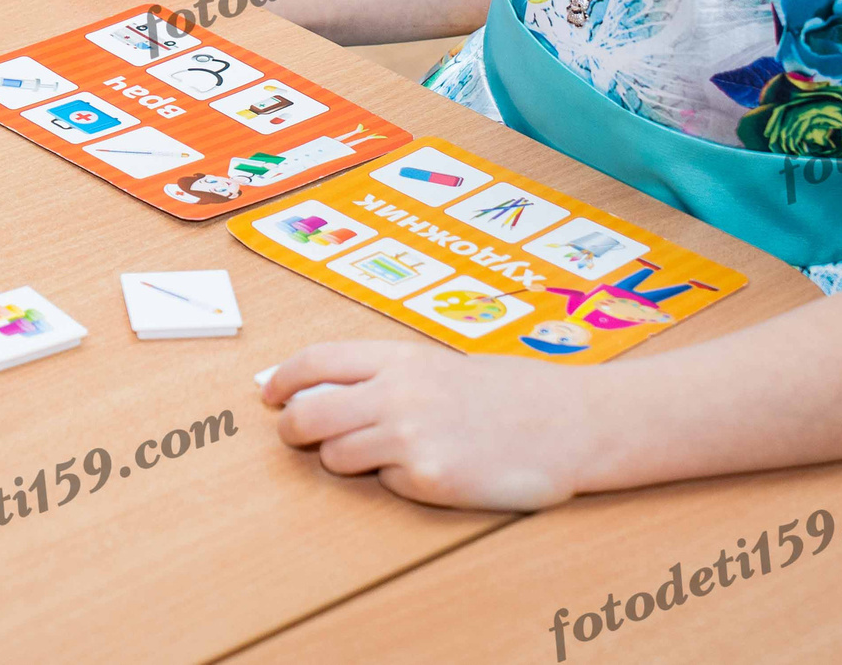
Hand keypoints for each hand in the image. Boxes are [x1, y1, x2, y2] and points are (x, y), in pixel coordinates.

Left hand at [266, 340, 595, 510]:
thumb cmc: (510, 394)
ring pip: (337, 455)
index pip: (316, 361)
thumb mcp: (440, 367)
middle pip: (308, 413)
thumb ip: (383, 375)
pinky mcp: (429, 478)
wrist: (571, 423)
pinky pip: (386, 484)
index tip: (270, 395)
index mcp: (400, 358)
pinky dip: (399, 481)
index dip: (283, 379)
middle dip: (294, 428)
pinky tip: (435, 468)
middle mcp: (397, 392)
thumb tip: (315, 387)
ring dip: (348, 458)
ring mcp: (410, 436)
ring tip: (391, 452)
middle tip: (300, 436)